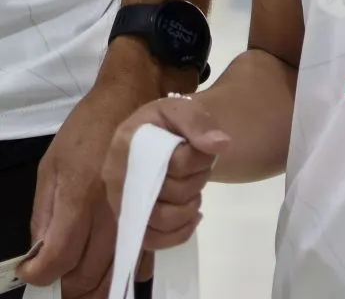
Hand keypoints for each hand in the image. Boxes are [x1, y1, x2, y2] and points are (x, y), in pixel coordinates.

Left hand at [17, 70, 161, 297]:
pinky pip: (145, 256)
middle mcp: (112, 212)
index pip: (59, 261)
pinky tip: (113, 265)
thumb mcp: (53, 162)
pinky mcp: (158, 209)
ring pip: (117, 271)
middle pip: (88, 275)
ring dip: (97, 285)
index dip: (41, 275)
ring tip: (82, 279)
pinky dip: (127, 269)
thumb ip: (45, 210)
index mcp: (80, 199)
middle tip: (58, 278)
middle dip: (68, 287)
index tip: (33, 271)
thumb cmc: (91, 125)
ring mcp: (138, 213)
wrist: (137, 95)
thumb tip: (39, 254)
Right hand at [103, 96, 228, 253]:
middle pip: (168, 192)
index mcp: (127, 142)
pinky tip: (194, 216)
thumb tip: (220, 144)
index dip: (198, 158)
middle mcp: (118, 177)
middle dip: (196, 180)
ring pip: (160, 220)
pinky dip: (179, 233)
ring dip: (189, 206)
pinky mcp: (131, 223)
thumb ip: (199, 123)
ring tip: (195, 188)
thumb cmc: (168, 124)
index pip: (173, 161)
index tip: (204, 149)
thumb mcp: (183, 109)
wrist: (159, 139)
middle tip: (200, 166)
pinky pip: (152, 241)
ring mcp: (122, 203)